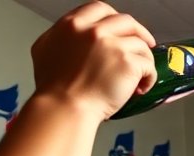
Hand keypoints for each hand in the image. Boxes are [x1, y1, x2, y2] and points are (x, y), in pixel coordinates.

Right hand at [30, 2, 157, 119]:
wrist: (65, 107)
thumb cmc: (53, 88)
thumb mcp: (44, 49)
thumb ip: (60, 36)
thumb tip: (70, 36)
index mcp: (73, 24)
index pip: (100, 8)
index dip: (115, 18)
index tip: (123, 29)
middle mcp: (93, 30)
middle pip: (127, 21)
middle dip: (139, 33)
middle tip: (146, 45)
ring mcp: (112, 45)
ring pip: (141, 44)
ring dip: (144, 60)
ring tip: (139, 77)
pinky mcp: (128, 62)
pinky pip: (148, 65)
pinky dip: (149, 77)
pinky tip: (141, 88)